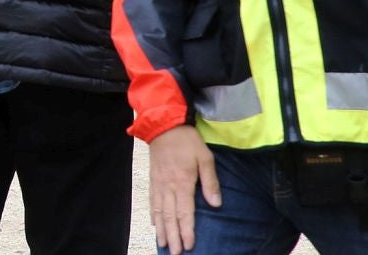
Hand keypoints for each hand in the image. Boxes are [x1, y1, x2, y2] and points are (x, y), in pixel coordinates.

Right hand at [148, 125, 218, 252]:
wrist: (163, 125)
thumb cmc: (187, 141)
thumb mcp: (205, 157)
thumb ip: (210, 182)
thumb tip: (216, 204)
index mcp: (182, 182)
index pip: (184, 212)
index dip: (187, 230)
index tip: (188, 245)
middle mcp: (168, 186)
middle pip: (169, 216)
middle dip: (173, 236)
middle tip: (175, 252)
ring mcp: (158, 183)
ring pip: (158, 211)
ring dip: (162, 230)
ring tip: (164, 245)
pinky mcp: (153, 179)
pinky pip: (152, 201)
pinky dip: (153, 215)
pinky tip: (155, 224)